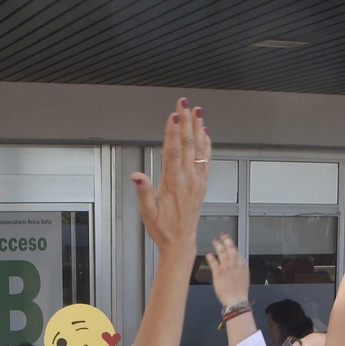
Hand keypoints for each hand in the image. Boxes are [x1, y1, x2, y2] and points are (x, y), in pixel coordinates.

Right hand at [131, 99, 209, 252]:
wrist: (180, 242)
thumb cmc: (162, 228)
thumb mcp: (147, 212)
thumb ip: (143, 191)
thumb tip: (137, 176)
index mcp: (173, 183)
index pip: (173, 151)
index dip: (173, 131)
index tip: (174, 115)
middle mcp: (188, 179)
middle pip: (188, 144)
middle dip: (186, 121)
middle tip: (184, 103)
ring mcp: (197, 180)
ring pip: (199, 148)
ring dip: (198, 127)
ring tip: (197, 111)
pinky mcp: (202, 184)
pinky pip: (207, 159)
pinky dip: (207, 143)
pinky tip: (206, 132)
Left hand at [206, 233, 248, 306]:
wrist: (236, 300)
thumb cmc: (240, 291)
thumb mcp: (246, 277)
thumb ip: (244, 266)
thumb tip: (243, 259)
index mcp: (242, 265)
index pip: (236, 251)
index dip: (231, 243)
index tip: (228, 239)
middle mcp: (234, 264)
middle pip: (230, 248)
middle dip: (226, 239)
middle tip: (222, 234)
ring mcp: (226, 268)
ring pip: (221, 252)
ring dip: (218, 245)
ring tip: (215, 240)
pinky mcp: (218, 273)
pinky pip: (213, 262)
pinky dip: (210, 256)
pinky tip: (208, 253)